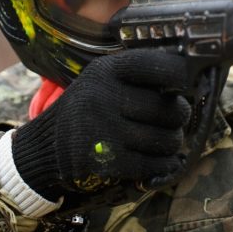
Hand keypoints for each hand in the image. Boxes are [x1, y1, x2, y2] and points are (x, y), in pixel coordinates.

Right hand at [12, 49, 191, 197]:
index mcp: (105, 71)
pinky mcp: (105, 162)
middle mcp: (103, 97)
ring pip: (167, 138)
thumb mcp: (100, 84)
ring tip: (165, 141)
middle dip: (179, 118)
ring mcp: (103, 130)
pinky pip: (154, 164)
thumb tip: (190, 81)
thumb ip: (136, 80)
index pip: (158, 66)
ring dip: (173, 143)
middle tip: (174, 121)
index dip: (182, 75)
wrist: (42, 150)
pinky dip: (163, 165)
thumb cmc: (85, 113)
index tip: (188, 83)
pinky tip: (159, 162)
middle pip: (170, 108)